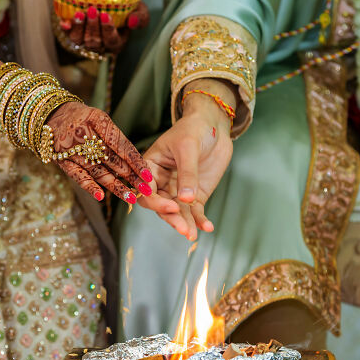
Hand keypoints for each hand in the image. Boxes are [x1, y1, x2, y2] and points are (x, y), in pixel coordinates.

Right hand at [47, 101, 168, 207]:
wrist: (49, 114)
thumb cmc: (80, 117)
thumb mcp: (98, 117)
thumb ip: (114, 137)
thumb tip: (134, 161)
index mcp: (97, 121)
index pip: (121, 145)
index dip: (135, 161)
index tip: (148, 175)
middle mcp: (85, 136)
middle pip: (112, 160)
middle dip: (131, 176)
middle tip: (146, 189)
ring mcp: (73, 150)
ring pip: (98, 171)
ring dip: (116, 186)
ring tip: (131, 198)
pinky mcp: (62, 161)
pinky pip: (77, 176)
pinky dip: (89, 187)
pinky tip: (100, 197)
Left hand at [61, 2, 148, 53]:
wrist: (111, 4)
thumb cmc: (128, 9)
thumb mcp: (140, 11)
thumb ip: (141, 18)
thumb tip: (132, 22)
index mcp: (116, 43)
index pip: (111, 41)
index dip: (108, 30)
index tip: (106, 15)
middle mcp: (100, 45)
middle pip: (94, 42)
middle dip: (93, 27)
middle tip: (93, 10)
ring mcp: (85, 40)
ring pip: (80, 40)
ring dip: (79, 28)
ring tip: (80, 13)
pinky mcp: (74, 32)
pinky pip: (68, 33)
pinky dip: (67, 28)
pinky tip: (65, 23)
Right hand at [138, 91, 233, 239]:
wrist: (213, 125)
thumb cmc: (194, 128)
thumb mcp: (188, 147)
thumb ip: (187, 173)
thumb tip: (185, 199)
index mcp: (149, 168)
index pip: (146, 190)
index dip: (156, 201)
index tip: (172, 205)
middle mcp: (160, 182)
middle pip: (160, 206)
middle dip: (171, 218)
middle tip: (183, 228)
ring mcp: (177, 191)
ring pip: (177, 212)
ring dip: (185, 224)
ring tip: (193, 234)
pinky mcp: (194, 196)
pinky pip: (195, 212)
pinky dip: (200, 220)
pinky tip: (207, 227)